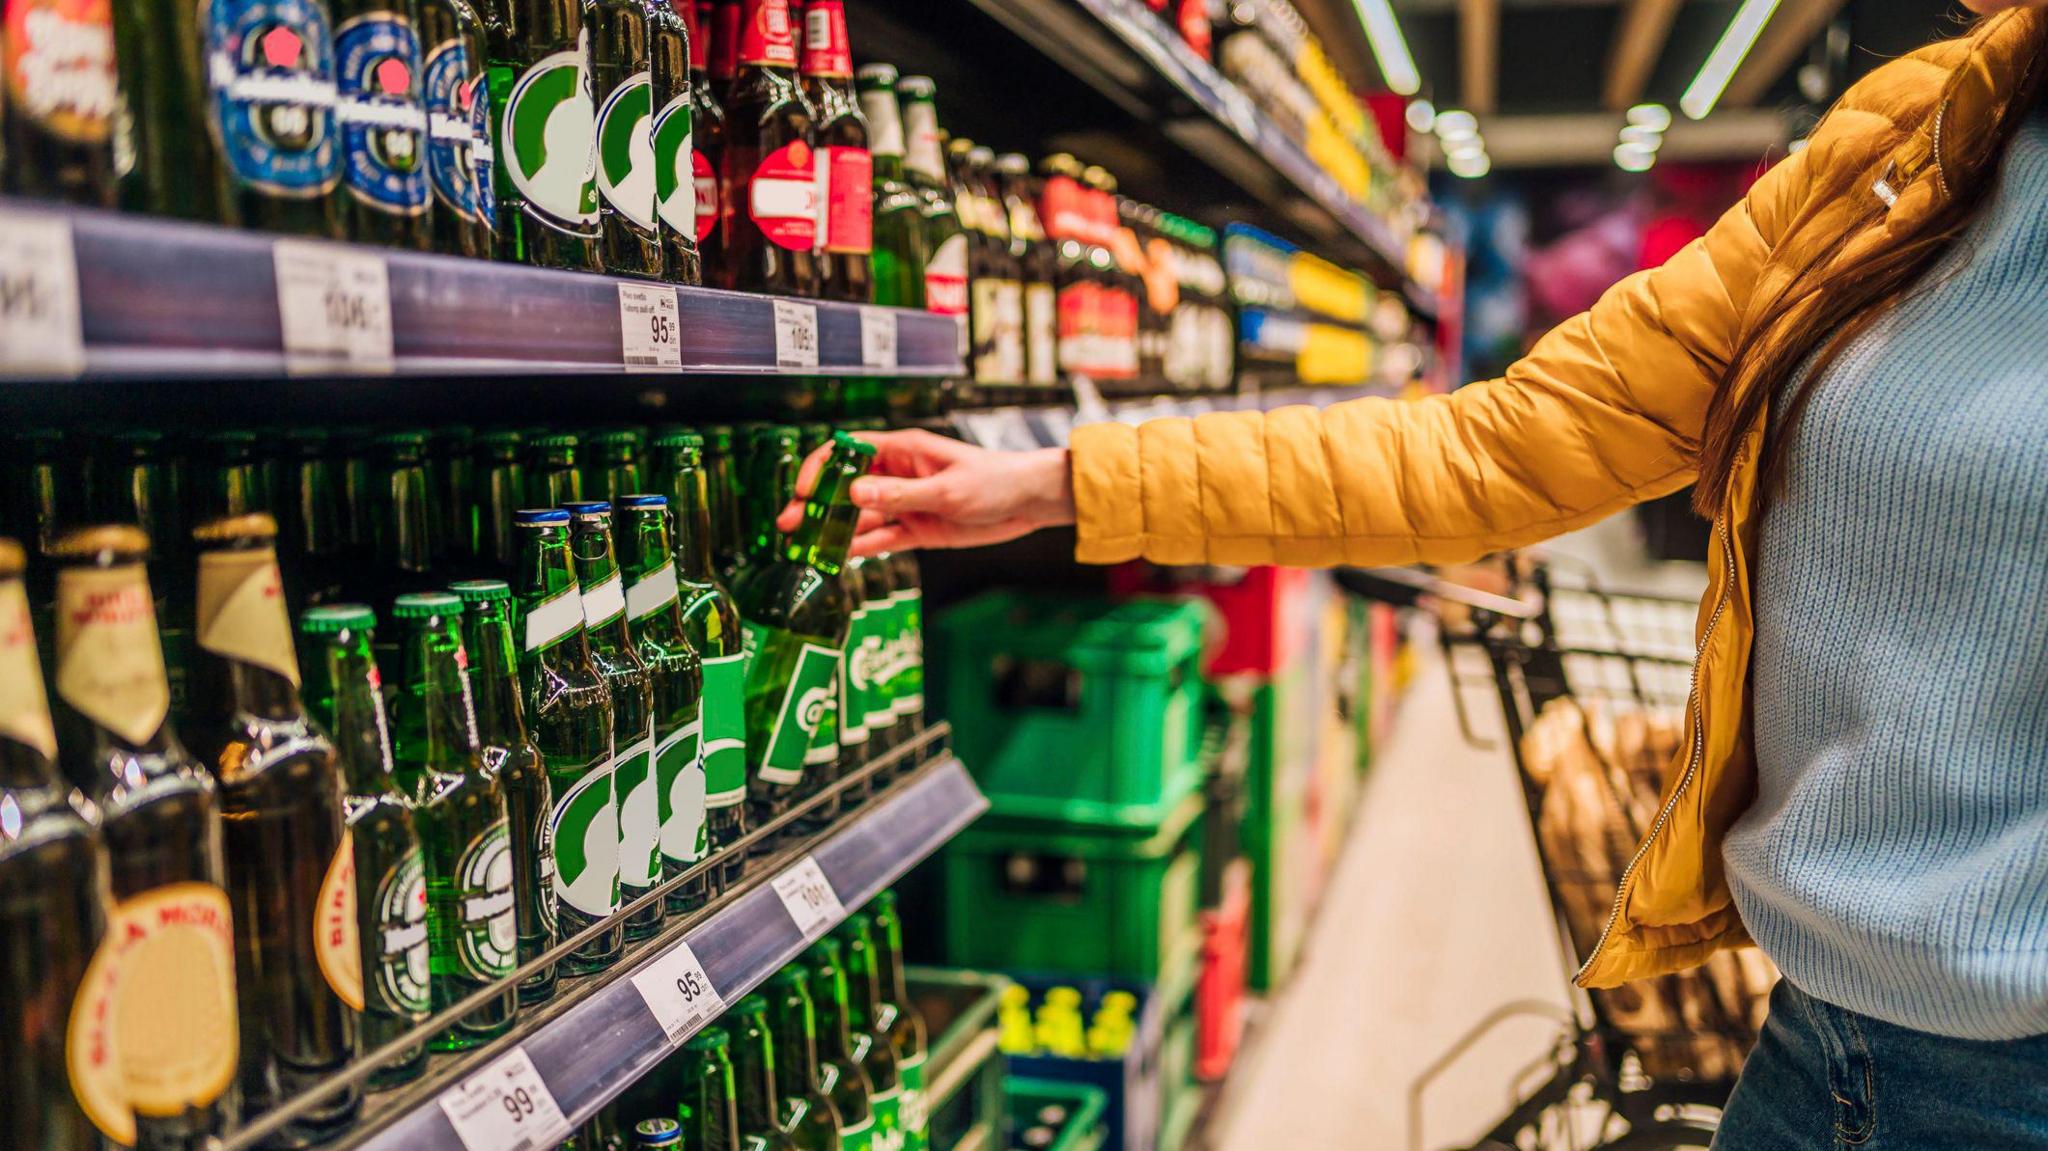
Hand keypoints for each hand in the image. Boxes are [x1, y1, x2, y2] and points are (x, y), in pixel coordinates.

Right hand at [776, 429, 1075, 555]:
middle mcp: (898, 475)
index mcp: (903, 450)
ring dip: (834, 530)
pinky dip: (860, 547)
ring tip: (805, 547)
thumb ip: (900, 494)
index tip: (805, 491)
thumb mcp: (947, 490)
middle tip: (790, 525)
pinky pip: (882, 538)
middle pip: (846, 487)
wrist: (1029, 504)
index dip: (822, 468)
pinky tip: (838, 557)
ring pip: (860, 516)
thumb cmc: (994, 481)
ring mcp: (906, 503)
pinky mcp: (917, 529)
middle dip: (817, 505)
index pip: (849, 451)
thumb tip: (853, 493)